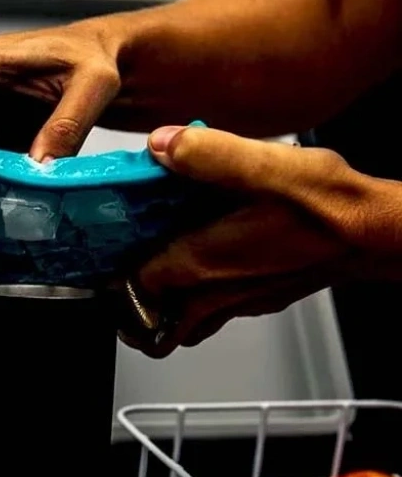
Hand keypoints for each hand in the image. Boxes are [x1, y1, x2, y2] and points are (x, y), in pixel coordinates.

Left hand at [124, 126, 401, 358]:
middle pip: (146, 323)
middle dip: (127, 310)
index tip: (104, 262)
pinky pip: (209, 320)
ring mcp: (233, 305)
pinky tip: (201, 278)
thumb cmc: (325, 208)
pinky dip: (193, 310)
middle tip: (118, 283)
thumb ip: (207, 155)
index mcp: (198, 263)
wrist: (372, 233)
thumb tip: (163, 143)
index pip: (130, 289)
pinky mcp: (254, 304)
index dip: (111, 280)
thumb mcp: (264, 166)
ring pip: (177, 332)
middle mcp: (210, 294)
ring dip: (158, 318)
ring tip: (148, 293)